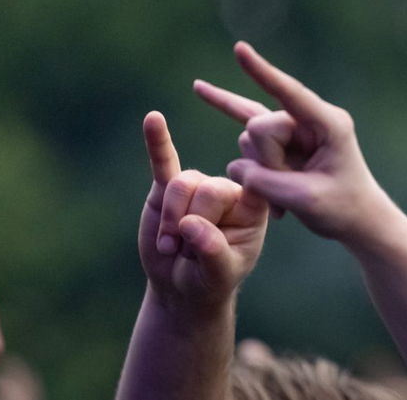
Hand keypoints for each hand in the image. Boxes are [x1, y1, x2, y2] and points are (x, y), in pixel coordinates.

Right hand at [139, 111, 268, 311]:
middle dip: (190, 226)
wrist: (181, 287)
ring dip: (170, 221)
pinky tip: (153, 120)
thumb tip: (191, 225)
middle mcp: (227, 190)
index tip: (226, 206)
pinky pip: (164, 161)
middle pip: (208, 189)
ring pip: (181, 185)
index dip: (226, 207)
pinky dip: (158, 142)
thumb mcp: (219, 275)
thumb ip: (212, 251)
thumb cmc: (210, 281)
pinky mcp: (167, 187)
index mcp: (253, 205)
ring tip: (171, 248)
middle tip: (187, 254)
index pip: (244, 191)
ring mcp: (198, 185)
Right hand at [217, 42, 394, 243]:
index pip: (289, 92)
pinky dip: (242, 146)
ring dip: (263, 173)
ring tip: (291, 195)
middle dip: (267, 162)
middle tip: (294, 189)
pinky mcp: (280, 140)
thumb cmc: (342, 209)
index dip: (261, 72)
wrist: (358, 219)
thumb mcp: (305, 201)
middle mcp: (308, 119)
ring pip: (249, 140)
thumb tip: (238, 166)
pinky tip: (224, 125)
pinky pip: (246, 134)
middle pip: (258, 126)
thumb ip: (265, 181)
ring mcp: (293, 128)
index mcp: (328, 123)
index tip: (239, 49)